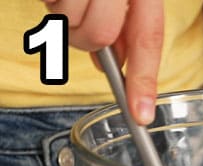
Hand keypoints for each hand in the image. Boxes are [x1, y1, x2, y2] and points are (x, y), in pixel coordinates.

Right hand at [44, 0, 163, 123]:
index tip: (141, 113)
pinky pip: (50, 2)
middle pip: (100, 36)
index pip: (148, 38)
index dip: (144, 79)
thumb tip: (115, 62)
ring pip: (71, 21)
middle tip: (79, 20)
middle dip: (87, 40)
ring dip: (63, 15)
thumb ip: (124, 23)